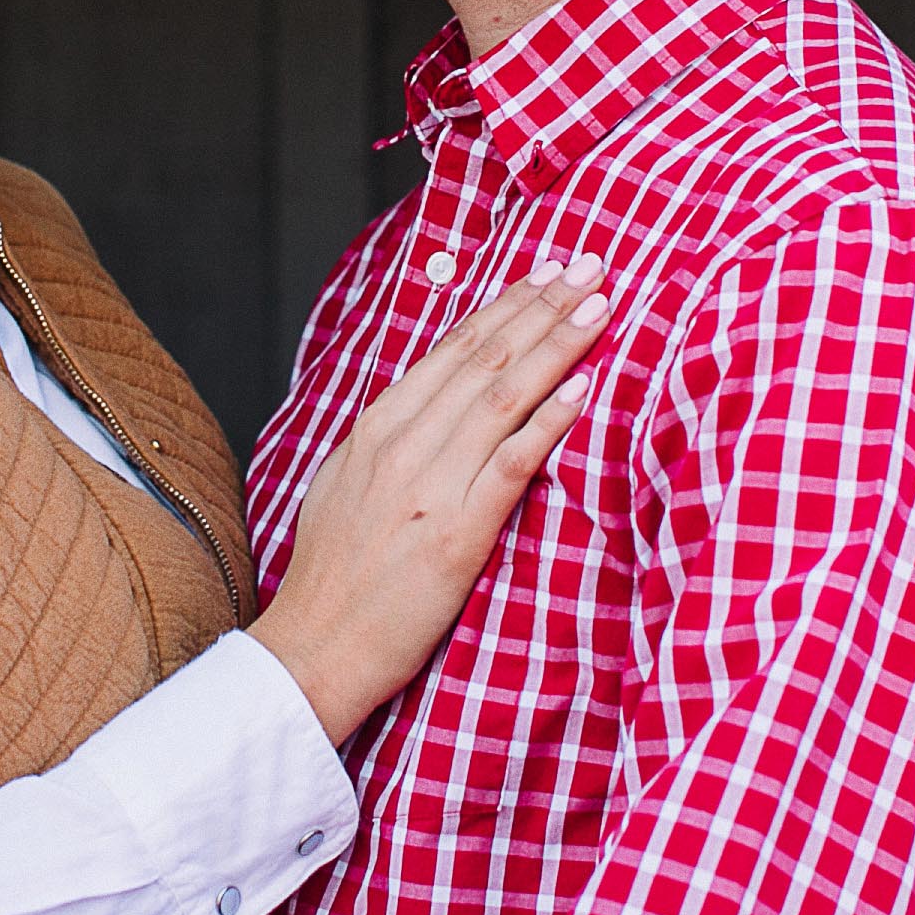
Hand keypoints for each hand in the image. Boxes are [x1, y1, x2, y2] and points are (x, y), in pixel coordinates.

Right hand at [251, 252, 609, 742]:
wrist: (314, 649)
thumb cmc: (333, 578)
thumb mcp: (343, 487)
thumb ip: (387, 442)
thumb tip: (426, 407)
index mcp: (376, 430)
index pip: (452, 350)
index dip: (505, 305)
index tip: (546, 273)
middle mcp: (402, 445)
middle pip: (485, 357)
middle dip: (543, 305)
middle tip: (591, 265)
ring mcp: (429, 485)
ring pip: (503, 395)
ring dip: (557, 344)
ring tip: (600, 306)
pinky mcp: (455, 532)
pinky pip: (510, 462)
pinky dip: (549, 421)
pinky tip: (582, 389)